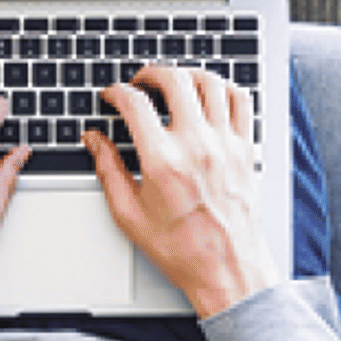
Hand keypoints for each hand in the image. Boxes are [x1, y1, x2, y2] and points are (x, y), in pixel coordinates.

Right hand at [86, 66, 277, 317]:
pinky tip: (210, 95)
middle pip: (174, 80)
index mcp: (163, 162)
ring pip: (210, 82)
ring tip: (174, 83)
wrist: (226, 268)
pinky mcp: (245, 149)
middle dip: (150, 73)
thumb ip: (108, 169)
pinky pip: (240, 100)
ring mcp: (226, 145)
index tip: (111, 95)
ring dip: (187, 74)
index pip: (135, 104)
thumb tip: (94, 140)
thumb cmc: (181, 249)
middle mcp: (197, 146)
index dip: (117, 92)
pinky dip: (223, 88)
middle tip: (140, 82)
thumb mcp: (129, 214)